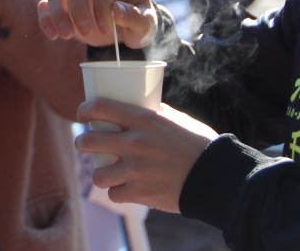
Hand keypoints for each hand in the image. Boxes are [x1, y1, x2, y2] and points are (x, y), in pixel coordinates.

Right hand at [37, 0, 156, 47]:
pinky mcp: (62, 4)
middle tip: (85, 32)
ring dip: (58, 14)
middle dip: (77, 9)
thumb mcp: (147, 23)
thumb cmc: (138, 22)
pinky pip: (45, 5)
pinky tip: (53, 35)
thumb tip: (115, 10)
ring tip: (66, 35)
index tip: (106, 28)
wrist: (126, 30)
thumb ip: (135, 16)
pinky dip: (46, 20)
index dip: (101, 8)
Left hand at [74, 100, 217, 212]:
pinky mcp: (140, 193)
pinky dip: (118, 193)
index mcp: (143, 119)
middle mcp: (135, 143)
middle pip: (87, 141)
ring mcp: (136, 170)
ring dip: (101, 174)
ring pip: (97, 175)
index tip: (83, 115)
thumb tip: (136, 105)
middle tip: (86, 144)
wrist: (217, 176)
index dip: (85, 110)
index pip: (99, 107)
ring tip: (107, 172)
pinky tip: (125, 188)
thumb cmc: (198, 144)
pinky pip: (114, 195)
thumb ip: (153, 114)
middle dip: (83, 143)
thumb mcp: (175, 120)